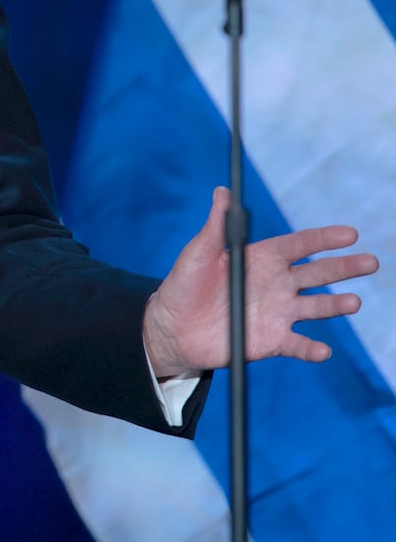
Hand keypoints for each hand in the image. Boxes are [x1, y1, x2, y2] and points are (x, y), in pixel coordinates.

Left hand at [143, 186, 378, 378]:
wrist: (172, 327)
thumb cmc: (184, 285)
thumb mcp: (198, 252)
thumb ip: (216, 225)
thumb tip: (223, 191)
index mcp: (262, 258)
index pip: (300, 245)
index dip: (324, 239)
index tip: (349, 233)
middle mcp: (276, 284)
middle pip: (317, 273)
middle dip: (344, 267)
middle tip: (370, 262)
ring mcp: (277, 312)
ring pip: (316, 307)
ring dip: (335, 305)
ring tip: (353, 302)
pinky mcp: (271, 340)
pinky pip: (297, 344)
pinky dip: (311, 349)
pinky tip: (322, 350)